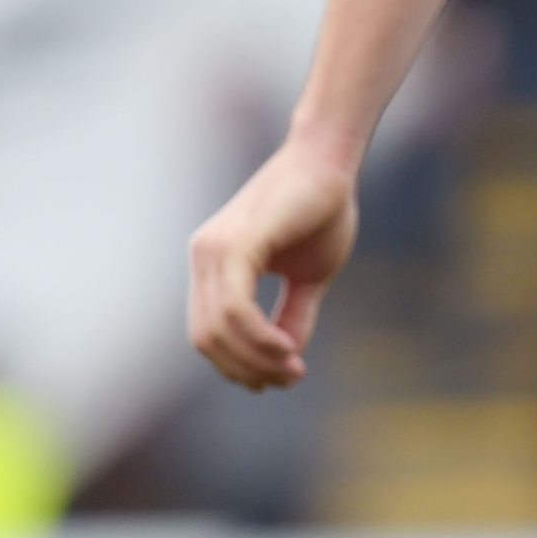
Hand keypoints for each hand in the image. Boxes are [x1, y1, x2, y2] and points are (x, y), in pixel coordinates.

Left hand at [188, 141, 359, 389]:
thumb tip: (287, 360)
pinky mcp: (236, 243)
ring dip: (256, 359)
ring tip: (293, 368)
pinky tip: (288, 349)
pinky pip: (235, 308)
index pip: (209, 333)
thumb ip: (291, 315)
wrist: (331, 159)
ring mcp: (215, 249)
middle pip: (207, 339)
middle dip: (247, 369)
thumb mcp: (308, 276)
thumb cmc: (322, 208)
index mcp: (214, 264)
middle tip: (289, 378)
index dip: (240, 365)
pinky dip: (258, 338)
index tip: (284, 377)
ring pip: (218, 330)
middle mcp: (205, 256)